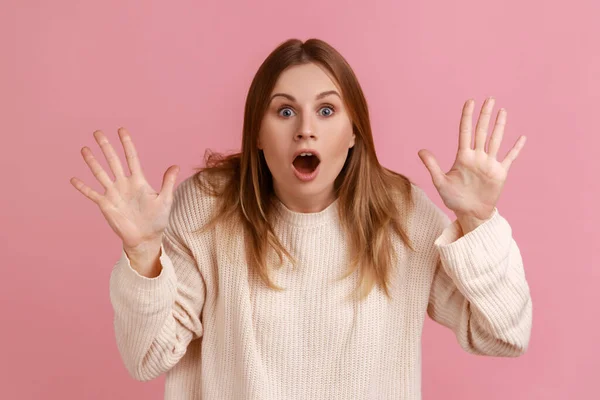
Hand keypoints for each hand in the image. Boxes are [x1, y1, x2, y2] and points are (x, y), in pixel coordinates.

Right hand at [70, 127, 179, 251]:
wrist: (146, 238)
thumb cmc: (157, 219)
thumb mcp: (165, 200)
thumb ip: (168, 183)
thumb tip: (176, 166)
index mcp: (138, 181)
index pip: (131, 158)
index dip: (126, 144)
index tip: (121, 130)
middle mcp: (124, 184)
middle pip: (113, 161)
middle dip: (106, 147)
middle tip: (98, 132)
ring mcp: (113, 193)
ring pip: (101, 173)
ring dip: (92, 162)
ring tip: (84, 149)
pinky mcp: (106, 205)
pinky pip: (92, 194)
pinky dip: (83, 187)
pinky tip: (73, 179)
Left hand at [417, 97, 525, 227]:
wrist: (469, 213)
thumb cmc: (453, 198)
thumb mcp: (440, 182)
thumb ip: (432, 166)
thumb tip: (420, 150)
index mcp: (463, 156)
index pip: (465, 131)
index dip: (467, 116)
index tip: (470, 101)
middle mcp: (477, 156)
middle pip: (481, 131)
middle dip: (485, 115)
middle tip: (489, 98)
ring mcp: (489, 164)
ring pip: (496, 140)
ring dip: (500, 126)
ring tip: (503, 111)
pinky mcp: (499, 173)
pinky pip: (509, 158)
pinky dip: (516, 148)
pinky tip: (522, 137)